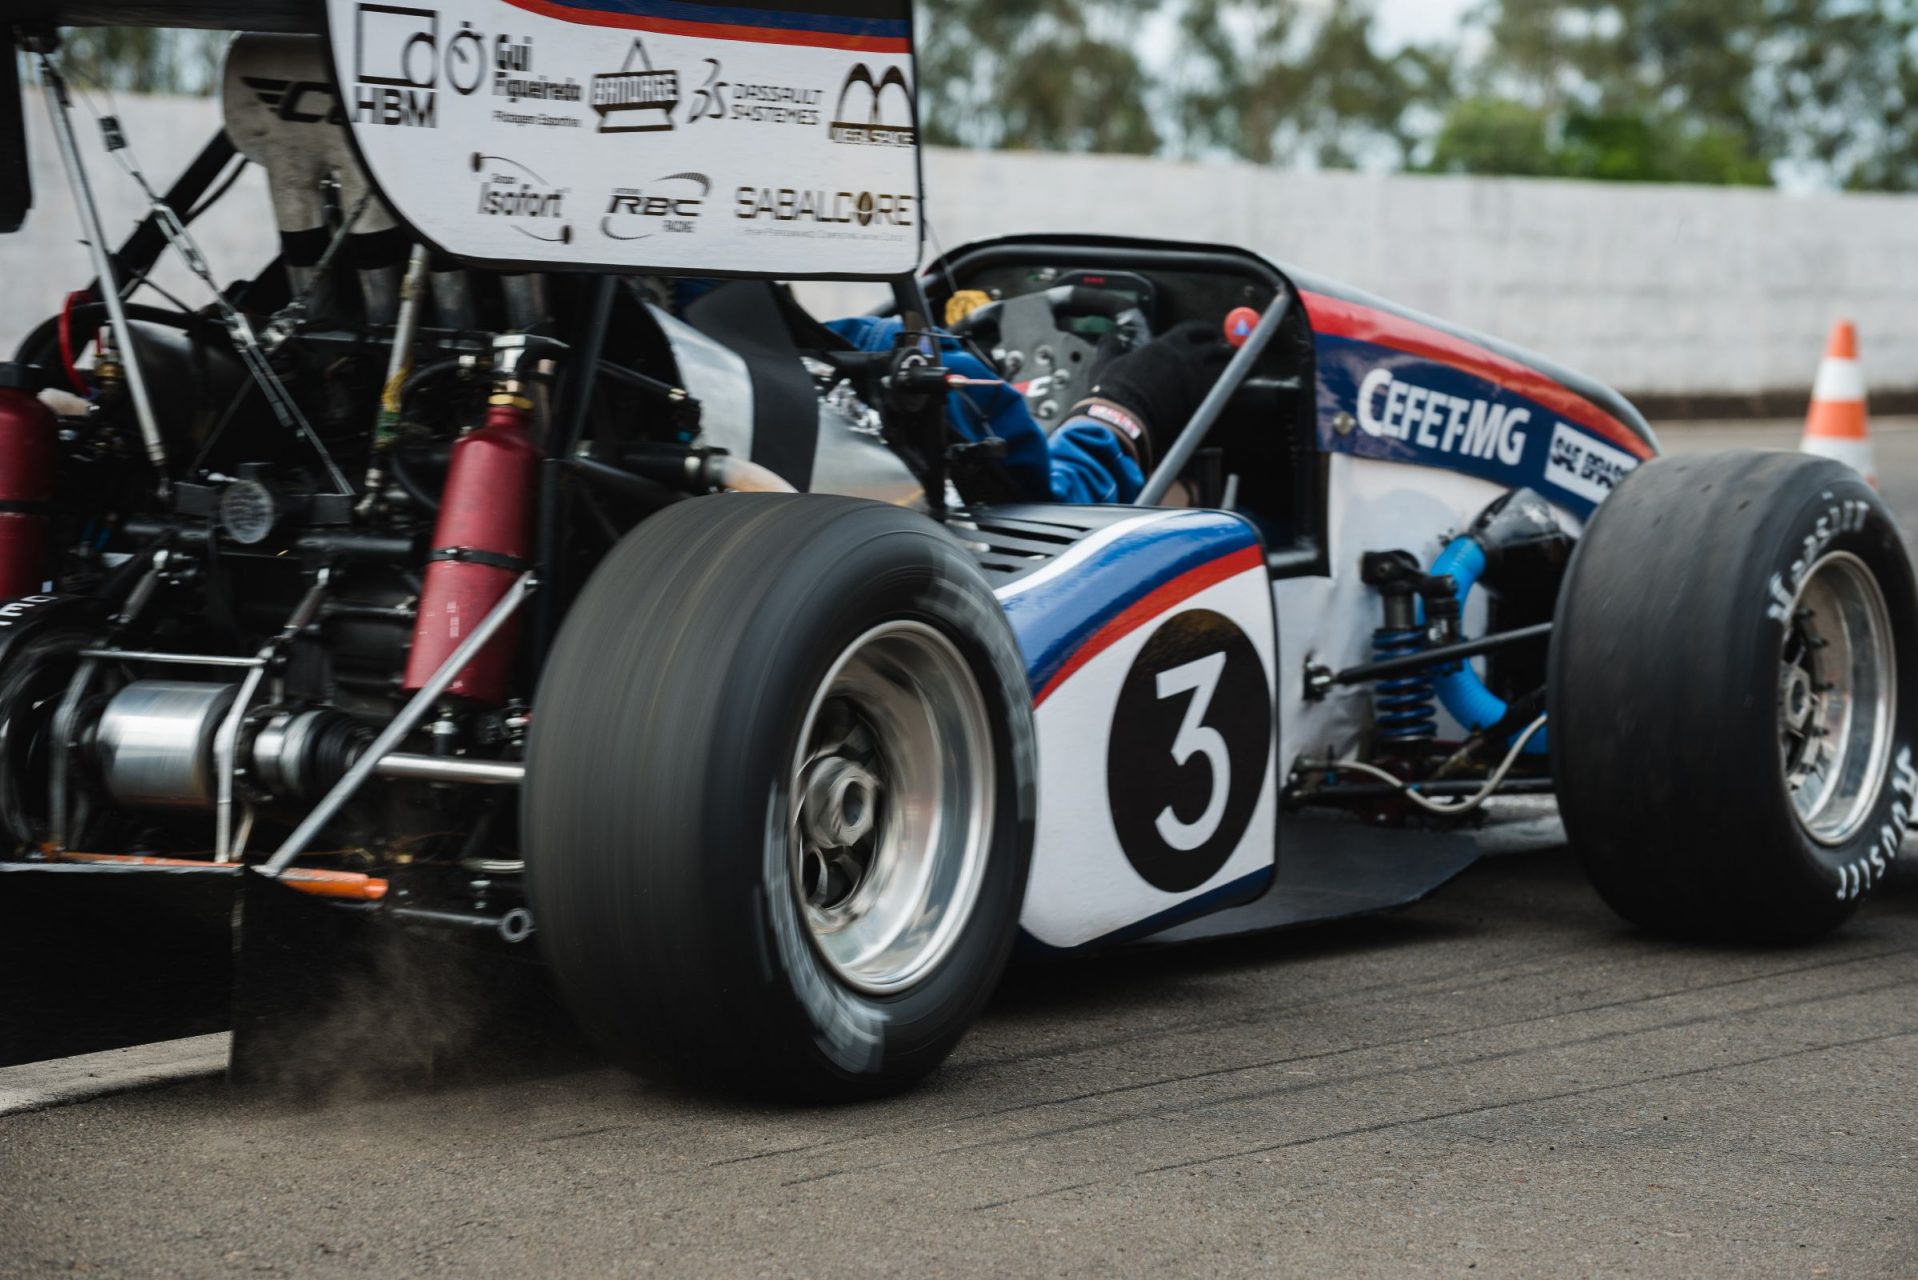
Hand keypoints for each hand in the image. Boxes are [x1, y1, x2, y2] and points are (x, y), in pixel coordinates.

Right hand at [1065, 321, 1232, 467]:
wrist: (1122, 419)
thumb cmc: (1112, 393)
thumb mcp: (1105, 364)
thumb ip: (1110, 348)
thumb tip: (1107, 338)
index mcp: (1164, 345)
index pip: (1193, 330)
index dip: (1205, 332)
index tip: (1210, 335)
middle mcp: (1185, 357)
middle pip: (1217, 346)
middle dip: (1227, 348)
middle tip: (1232, 351)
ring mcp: (1197, 379)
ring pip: (1230, 365)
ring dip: (1243, 364)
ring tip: (1252, 367)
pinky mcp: (1204, 401)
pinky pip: (1231, 389)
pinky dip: (1240, 386)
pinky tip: (1246, 387)